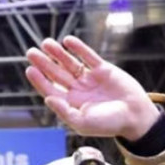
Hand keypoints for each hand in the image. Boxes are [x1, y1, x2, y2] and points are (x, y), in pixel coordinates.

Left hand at [24, 36, 159, 140]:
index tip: (30, 69)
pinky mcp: (103, 70)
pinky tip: (68, 41)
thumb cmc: (109, 124)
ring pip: (70, 63)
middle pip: (56, 74)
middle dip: (44, 63)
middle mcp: (78, 90)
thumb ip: (64, 112)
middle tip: (31, 53)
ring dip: (57, 53)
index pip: (50, 89)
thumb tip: (48, 99)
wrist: (135, 116)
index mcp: (71, 104)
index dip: (40, 80)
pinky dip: (78, 48)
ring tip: (46, 43)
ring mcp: (90, 79)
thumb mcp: (83, 123)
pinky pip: (88, 57)